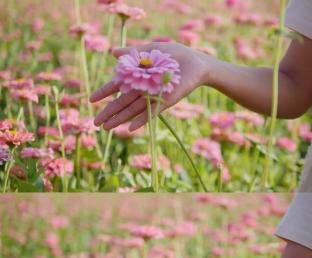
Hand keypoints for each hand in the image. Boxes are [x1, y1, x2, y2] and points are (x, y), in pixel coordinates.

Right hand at [90, 42, 212, 131]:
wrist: (196, 62)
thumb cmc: (174, 55)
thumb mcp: (150, 50)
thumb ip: (132, 52)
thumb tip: (112, 53)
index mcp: (137, 76)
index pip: (116, 86)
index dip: (104, 93)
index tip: (91, 100)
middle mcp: (143, 88)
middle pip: (122, 102)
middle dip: (108, 112)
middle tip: (95, 123)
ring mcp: (153, 96)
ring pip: (133, 110)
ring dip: (119, 119)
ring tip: (106, 128)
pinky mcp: (164, 101)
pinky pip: (151, 112)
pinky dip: (141, 120)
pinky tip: (129, 128)